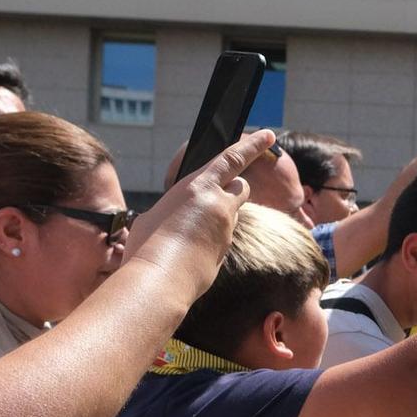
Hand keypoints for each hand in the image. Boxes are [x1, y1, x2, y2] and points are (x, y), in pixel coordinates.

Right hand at [128, 129, 271, 292]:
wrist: (160, 281)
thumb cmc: (147, 245)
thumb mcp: (156, 213)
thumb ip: (177, 206)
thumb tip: (182, 216)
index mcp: (198, 187)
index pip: (233, 159)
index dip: (253, 145)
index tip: (269, 135)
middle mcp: (219, 205)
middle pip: (240, 187)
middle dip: (232, 188)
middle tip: (213, 197)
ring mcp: (226, 230)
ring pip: (231, 215)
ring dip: (218, 217)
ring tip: (186, 232)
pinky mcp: (226, 251)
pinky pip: (222, 239)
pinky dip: (210, 240)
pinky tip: (189, 252)